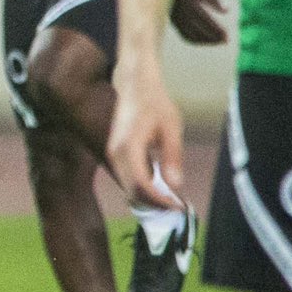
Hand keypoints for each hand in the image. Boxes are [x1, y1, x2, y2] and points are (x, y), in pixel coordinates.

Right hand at [107, 57, 184, 208]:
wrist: (135, 84)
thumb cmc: (155, 103)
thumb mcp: (171, 127)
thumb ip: (172, 157)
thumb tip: (175, 185)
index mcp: (129, 147)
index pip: (142, 185)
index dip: (160, 200)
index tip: (178, 206)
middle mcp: (115, 153)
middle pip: (132, 190)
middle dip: (155, 203)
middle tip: (178, 206)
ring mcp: (112, 153)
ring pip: (127, 186)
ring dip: (148, 196)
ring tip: (171, 198)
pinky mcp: (114, 153)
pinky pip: (126, 177)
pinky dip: (142, 186)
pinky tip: (159, 184)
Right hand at [169, 0, 228, 44]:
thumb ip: (213, 0)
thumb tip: (227, 10)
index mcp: (190, 4)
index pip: (205, 21)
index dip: (216, 29)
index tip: (227, 34)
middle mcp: (183, 15)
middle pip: (200, 31)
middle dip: (214, 37)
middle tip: (226, 40)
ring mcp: (177, 21)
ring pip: (192, 36)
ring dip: (206, 41)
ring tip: (218, 41)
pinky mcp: (175, 25)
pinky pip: (186, 36)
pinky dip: (197, 41)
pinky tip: (207, 40)